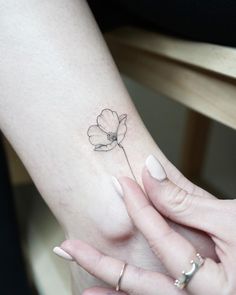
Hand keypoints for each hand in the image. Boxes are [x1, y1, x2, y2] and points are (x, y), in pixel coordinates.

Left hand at [57, 156, 235, 294]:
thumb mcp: (232, 222)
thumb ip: (187, 203)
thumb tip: (149, 169)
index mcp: (213, 286)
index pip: (164, 238)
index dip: (142, 206)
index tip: (123, 183)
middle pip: (139, 284)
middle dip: (100, 264)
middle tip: (67, 248)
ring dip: (111, 289)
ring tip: (82, 285)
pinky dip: (133, 293)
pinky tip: (110, 291)